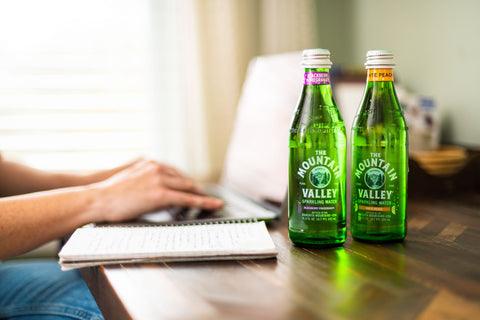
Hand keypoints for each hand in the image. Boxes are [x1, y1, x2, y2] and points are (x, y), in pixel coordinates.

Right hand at [91, 160, 222, 221]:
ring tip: (214, 203)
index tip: (196, 189)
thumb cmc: (110, 194)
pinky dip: (203, 202)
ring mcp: (159, 180)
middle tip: (209, 198)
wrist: (97, 199)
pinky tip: (212, 204)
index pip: (177, 173)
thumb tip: (153, 190)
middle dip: (198, 190)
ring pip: (189, 188)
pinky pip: (187, 198)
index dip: (188, 183)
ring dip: (203, 196)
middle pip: (186, 180)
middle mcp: (158, 168)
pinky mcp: (160, 193)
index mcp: (151, 164)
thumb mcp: (130, 180)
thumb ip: (145, 180)